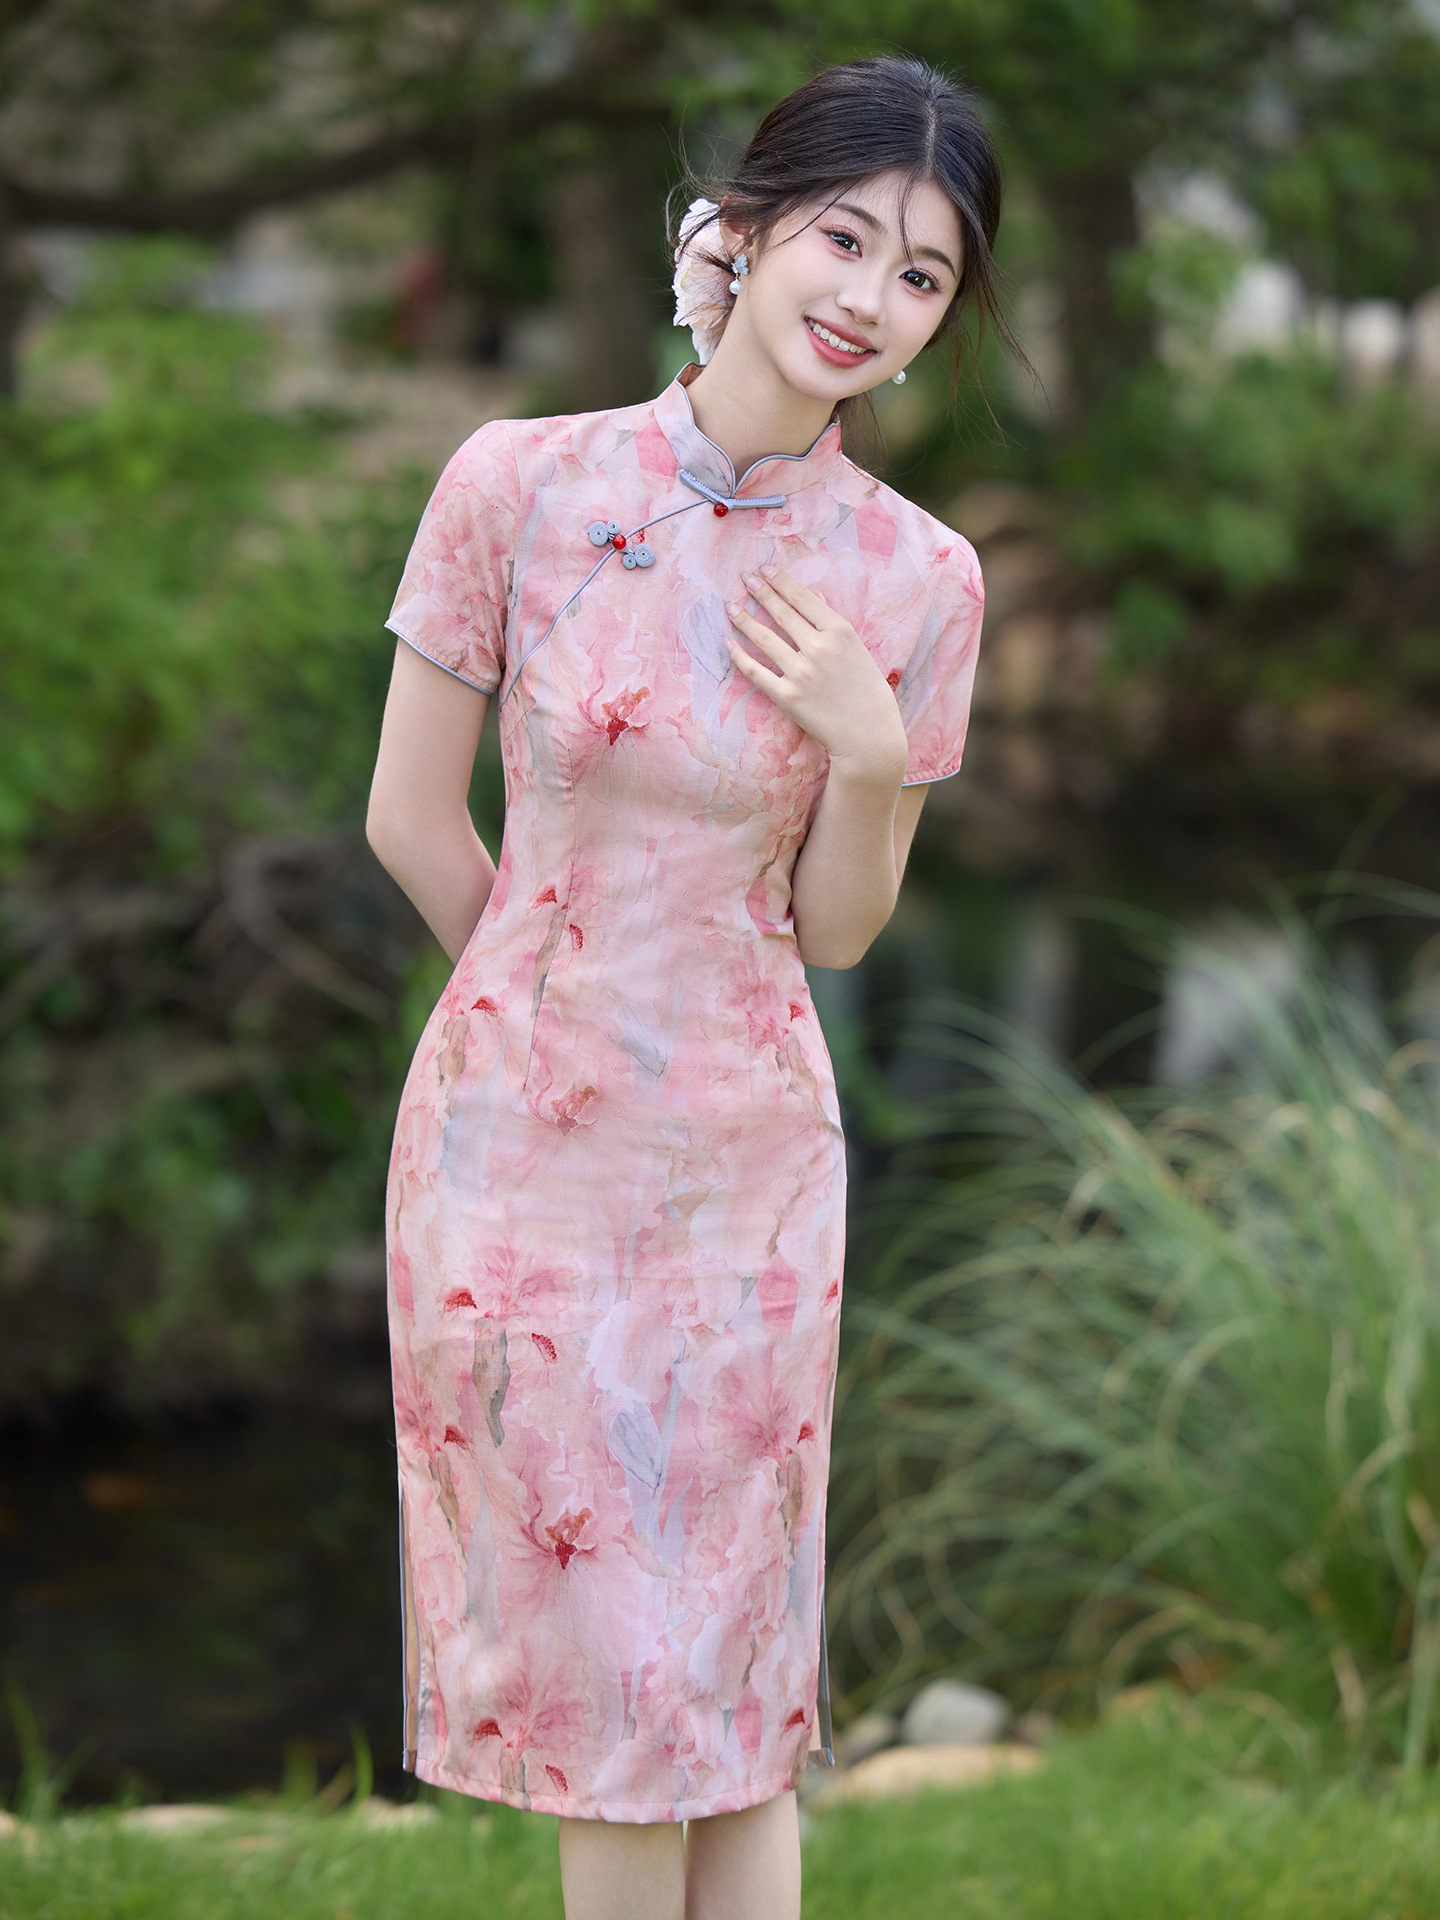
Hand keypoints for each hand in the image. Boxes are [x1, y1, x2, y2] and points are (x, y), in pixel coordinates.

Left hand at [725, 567, 908, 782]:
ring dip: (743, 619)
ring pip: (764, 638)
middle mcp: (818, 648)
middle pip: (781, 613)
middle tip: (744, 578)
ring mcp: (800, 672)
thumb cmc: (868, 692)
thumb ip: (834, 625)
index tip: (765, 570)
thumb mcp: (859, 651)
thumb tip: (814, 597)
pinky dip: (739, 656)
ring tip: (730, 606)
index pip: (803, 598)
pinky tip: (729, 643)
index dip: (781, 581)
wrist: (868, 735)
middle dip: (760, 592)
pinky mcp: (787, 696)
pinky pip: (755, 672)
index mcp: (840, 632)